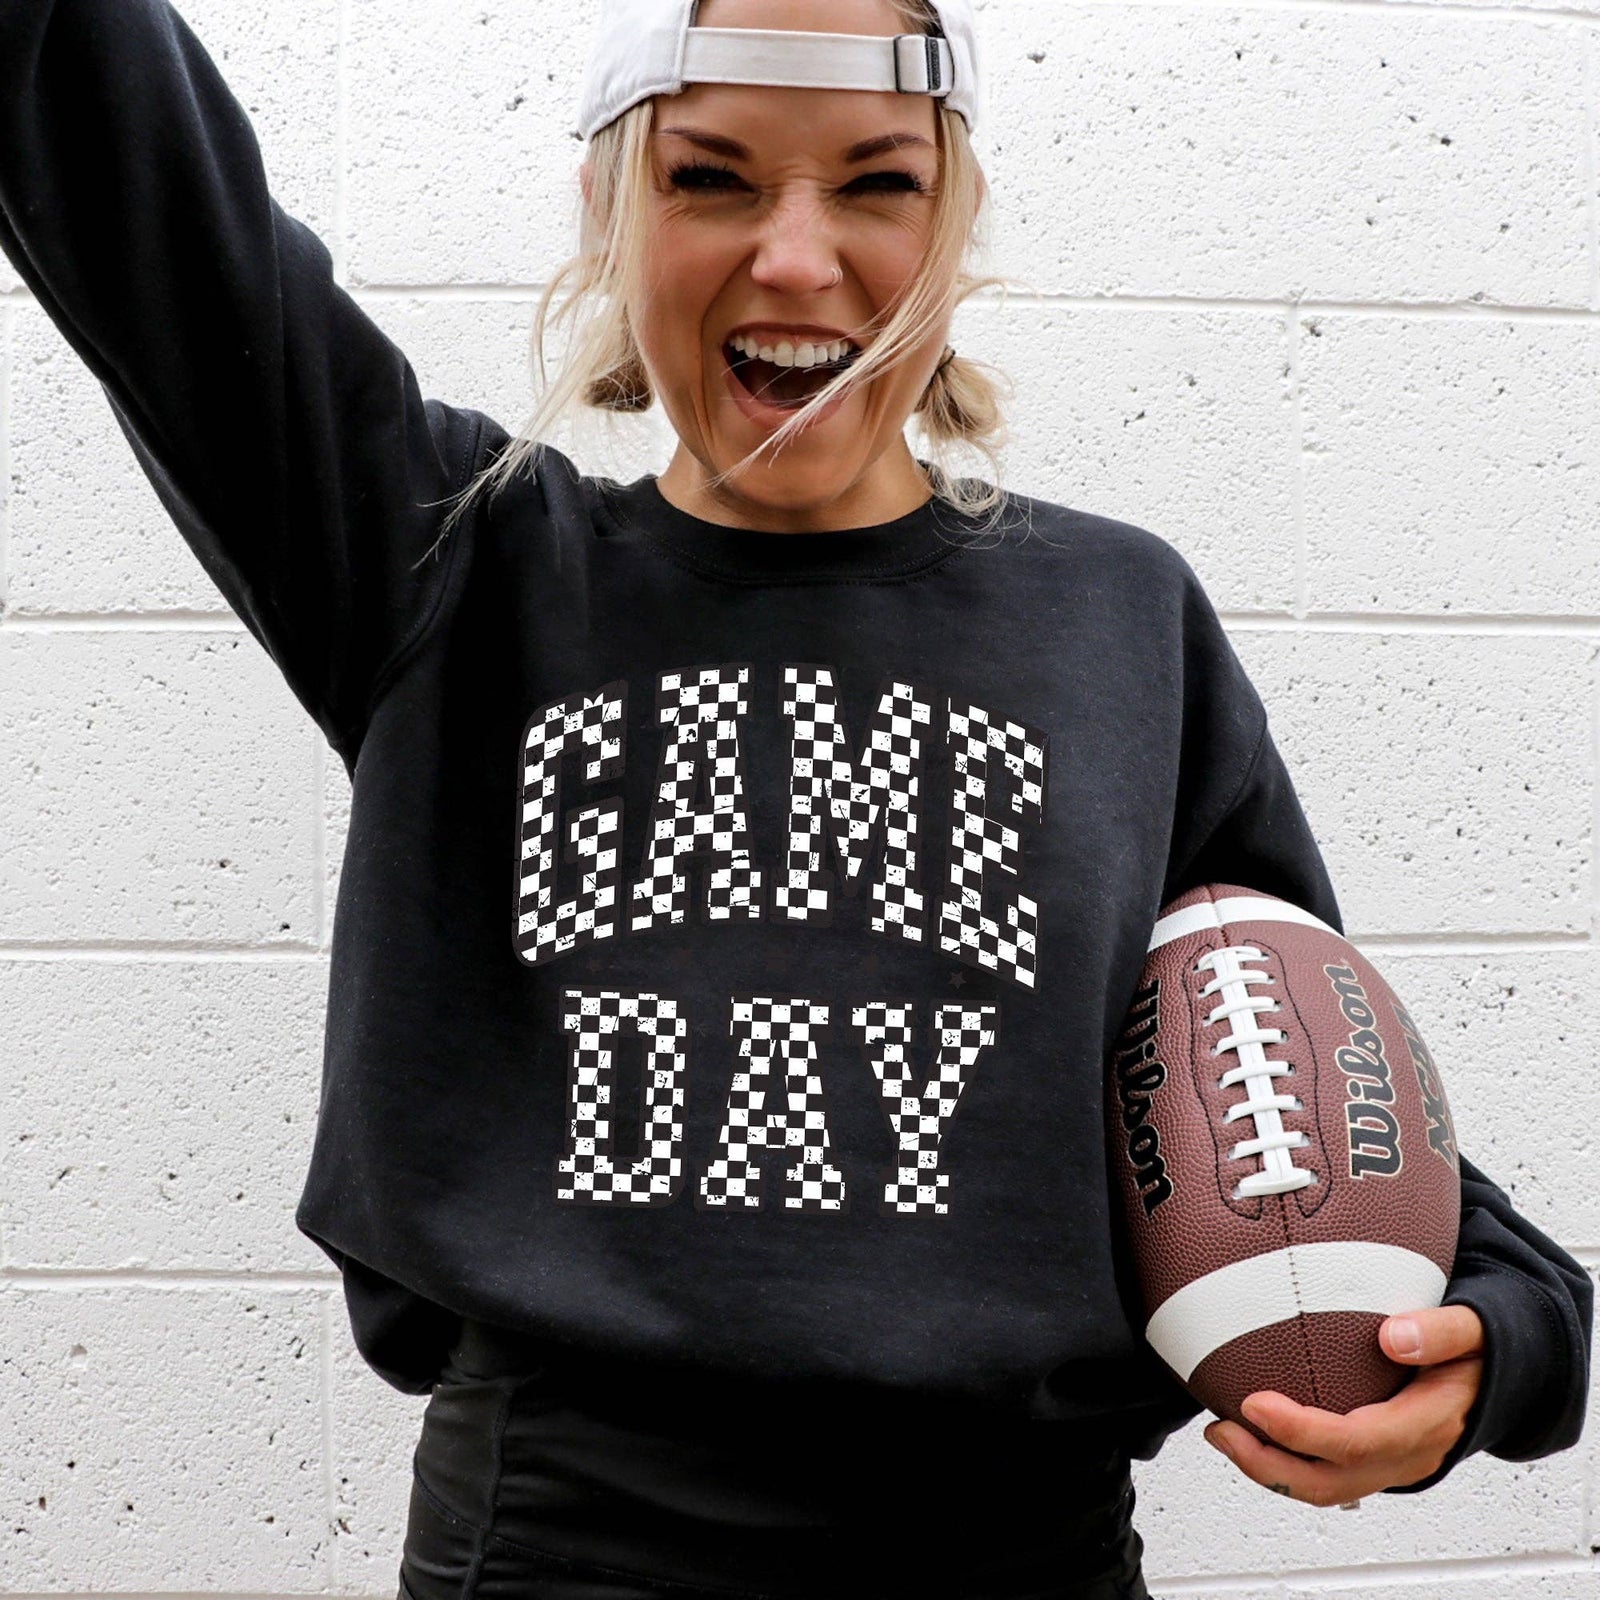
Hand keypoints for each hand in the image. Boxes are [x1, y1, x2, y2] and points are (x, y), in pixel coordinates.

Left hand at [1203, 1305, 1484, 1505]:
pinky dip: (1286, 1463)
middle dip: (1268, 1465)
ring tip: (1223, 1434)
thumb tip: (1395, 1337)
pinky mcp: (1376, 1461)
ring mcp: (1391, 1465)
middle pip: (1331, 1483)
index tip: (1254, 1403)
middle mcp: (1407, 1455)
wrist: (1499, 1376)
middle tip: (1221, 1430)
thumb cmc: (1477, 1350)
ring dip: (1269, 1469)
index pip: (1358, 1441)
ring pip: (1325, 1489)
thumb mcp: (1473, 1330)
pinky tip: (1253, 1433)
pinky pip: (1328, 1476)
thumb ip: (1440, 1331)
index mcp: (1428, 1423)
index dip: (1302, 1431)